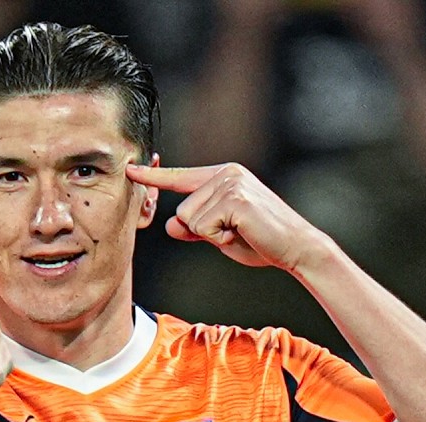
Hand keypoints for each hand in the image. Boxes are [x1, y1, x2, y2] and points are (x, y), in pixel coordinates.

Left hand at [126, 162, 335, 273]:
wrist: (296, 248)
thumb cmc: (260, 241)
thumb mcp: (220, 235)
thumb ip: (195, 229)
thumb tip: (171, 226)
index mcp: (222, 176)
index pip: (181, 177)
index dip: (153, 177)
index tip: (129, 168)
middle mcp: (226, 173)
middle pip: (182, 209)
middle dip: (202, 231)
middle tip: (235, 232)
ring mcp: (231, 183)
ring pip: (190, 218)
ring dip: (211, 235)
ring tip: (240, 232)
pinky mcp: (235, 198)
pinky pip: (203, 226)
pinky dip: (219, 238)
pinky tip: (241, 233)